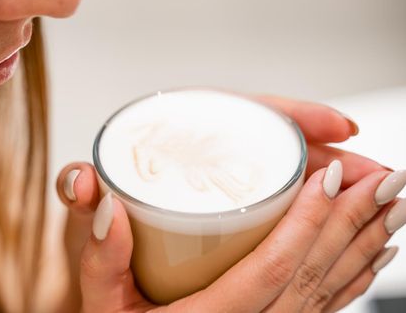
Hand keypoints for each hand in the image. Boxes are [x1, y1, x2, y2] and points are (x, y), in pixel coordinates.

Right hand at [56, 97, 403, 311]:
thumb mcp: (101, 300)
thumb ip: (100, 254)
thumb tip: (108, 205)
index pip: (273, 268)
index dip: (306, 221)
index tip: (328, 176)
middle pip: (313, 276)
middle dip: (352, 222)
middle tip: (381, 178)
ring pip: (330, 291)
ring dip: (365, 244)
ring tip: (392, 205)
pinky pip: (327, 307)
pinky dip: (356, 278)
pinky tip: (376, 254)